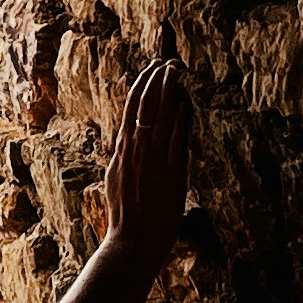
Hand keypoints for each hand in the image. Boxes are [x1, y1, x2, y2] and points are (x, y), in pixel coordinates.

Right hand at [104, 60, 189, 249]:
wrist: (133, 241)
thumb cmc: (125, 214)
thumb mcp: (116, 177)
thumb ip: (123, 156)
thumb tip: (125, 139)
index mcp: (121, 149)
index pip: (131, 108)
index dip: (142, 85)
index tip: (152, 68)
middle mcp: (136, 150)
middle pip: (146, 105)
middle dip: (157, 80)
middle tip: (168, 61)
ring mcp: (154, 160)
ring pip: (161, 117)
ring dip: (170, 91)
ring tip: (177, 70)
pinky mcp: (172, 173)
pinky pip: (177, 140)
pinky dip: (181, 120)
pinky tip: (186, 104)